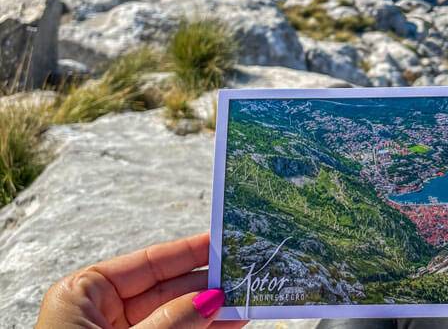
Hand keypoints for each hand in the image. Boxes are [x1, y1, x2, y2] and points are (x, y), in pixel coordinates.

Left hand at [36, 232, 245, 327]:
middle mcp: (101, 313)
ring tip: (248, 301)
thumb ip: (171, 323)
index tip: (223, 241)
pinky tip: (230, 325)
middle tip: (245, 273)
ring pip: (176, 318)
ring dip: (212, 312)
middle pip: (166, 289)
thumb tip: (212, 299)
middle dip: (207, 284)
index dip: (188, 251)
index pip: (148, 263)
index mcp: (85, 293)